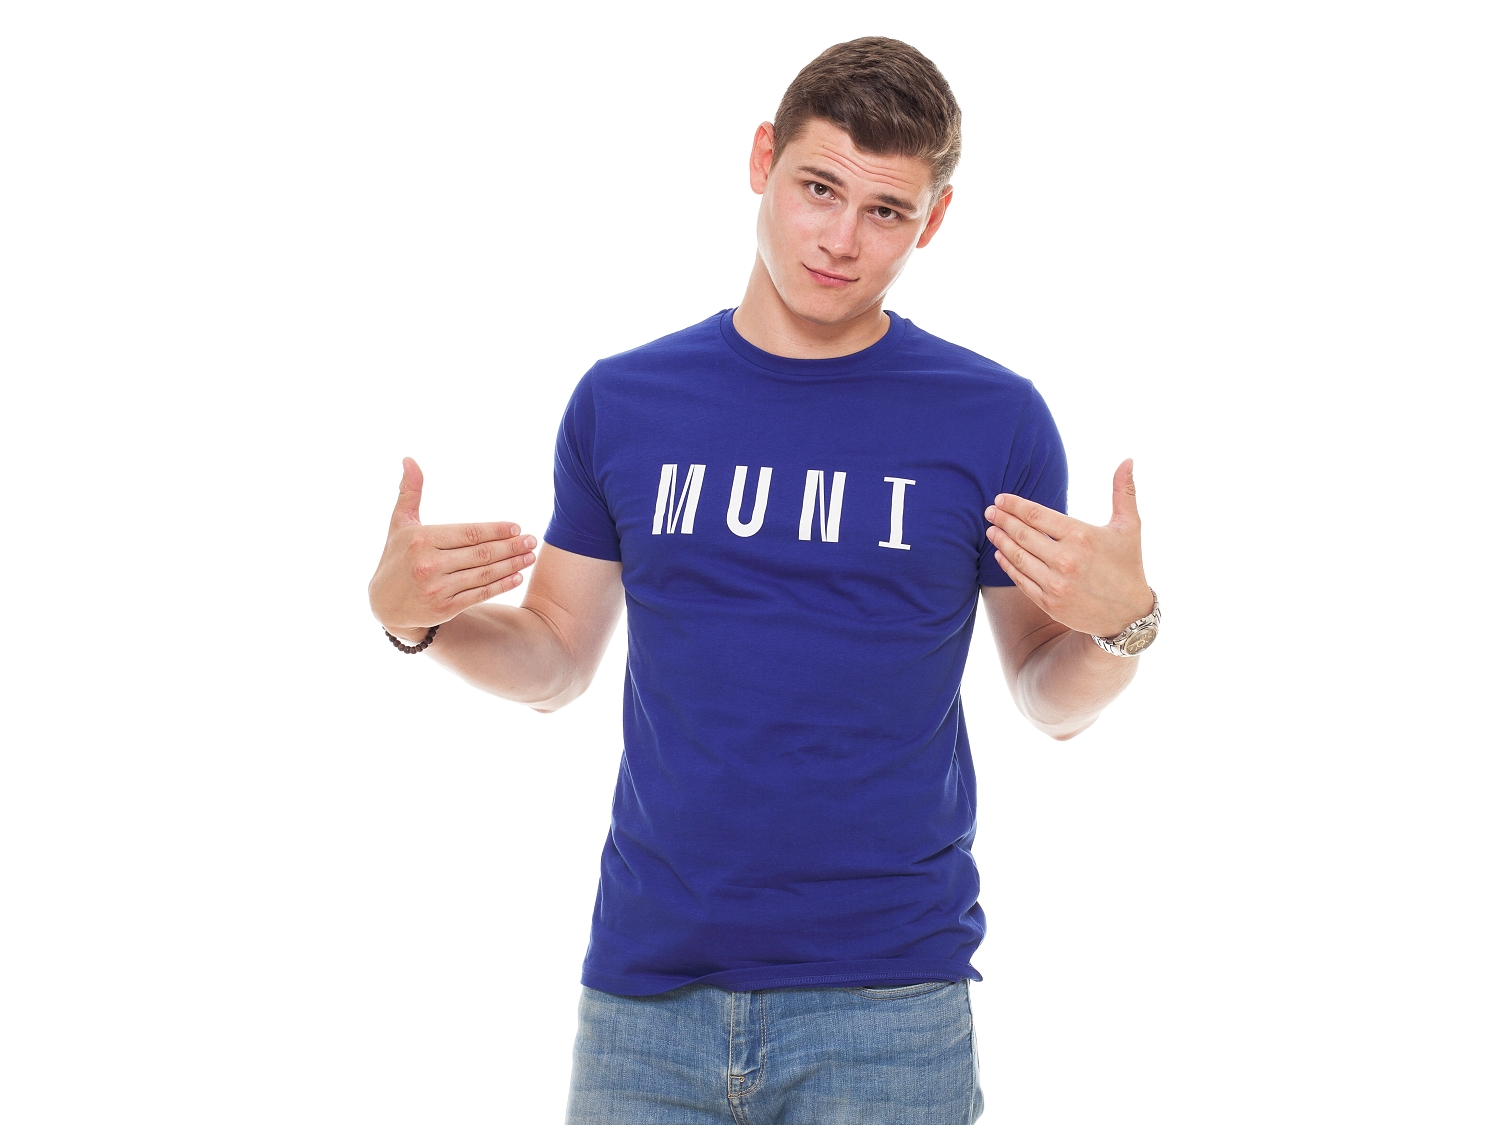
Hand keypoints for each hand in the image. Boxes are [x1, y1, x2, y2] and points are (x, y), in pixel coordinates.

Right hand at [368, 458, 537, 638]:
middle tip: (532, 540)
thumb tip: (409, 459)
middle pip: (480, 554)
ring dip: (511, 565)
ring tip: (530, 557)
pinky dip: (501, 586)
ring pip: (483, 575)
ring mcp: (436, 589)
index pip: (467, 533)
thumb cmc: (396, 557)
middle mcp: (428, 565)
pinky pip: (479, 595)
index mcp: (421, 540)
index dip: (495, 530)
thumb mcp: (399, 524)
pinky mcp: (444, 609)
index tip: (516, 527)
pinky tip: (517, 576)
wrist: (384, 605)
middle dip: (510, 546)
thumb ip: (409, 492)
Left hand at [985, 459, 1152, 637]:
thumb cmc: (1128, 565)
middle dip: (1003, 520)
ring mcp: (1056, 584)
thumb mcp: (1130, 526)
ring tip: (991, 529)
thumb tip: (1128, 459)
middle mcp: (1066, 560)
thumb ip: (1124, 491)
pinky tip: (1001, 554)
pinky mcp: (1049, 603)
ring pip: (1018, 557)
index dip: (1015, 505)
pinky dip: (1008, 565)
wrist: (1129, 615)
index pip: (1037, 516)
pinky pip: (1021, 580)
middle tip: (989, 511)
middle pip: (1023, 534)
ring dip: (1001, 541)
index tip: (1001, 499)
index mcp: (1082, 537)